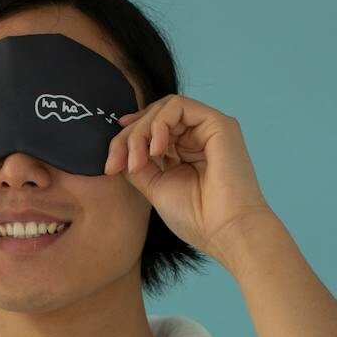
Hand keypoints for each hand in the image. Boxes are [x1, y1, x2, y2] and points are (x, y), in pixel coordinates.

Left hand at [103, 94, 275, 265]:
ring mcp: (208, 128)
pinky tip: (155, 150)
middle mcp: (197, 137)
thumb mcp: (156, 188)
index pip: (150, 133)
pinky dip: (159, 123)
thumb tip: (119, 151)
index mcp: (185, 153)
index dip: (126, 142)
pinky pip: (178, 105)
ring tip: (137, 160)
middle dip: (128, 137)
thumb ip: (138, 165)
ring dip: (141, 131)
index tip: (111, 165)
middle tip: (117, 163)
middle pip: (154, 117)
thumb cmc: (197, 218)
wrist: (226, 230)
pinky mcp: (218, 123)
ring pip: (163, 108)